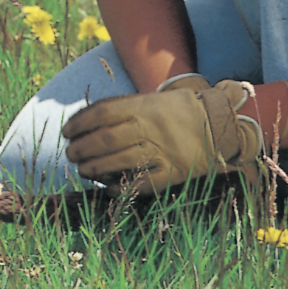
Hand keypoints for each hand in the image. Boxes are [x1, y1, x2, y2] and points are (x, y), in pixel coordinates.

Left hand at [63, 73, 262, 186]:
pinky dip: (122, 188)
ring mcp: (164, 151)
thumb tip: (86, 118)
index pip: (103, 113)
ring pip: (120, 161)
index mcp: (145, 106)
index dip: (80, 122)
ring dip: (95, 168)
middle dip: (82, 148)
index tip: (67, 132)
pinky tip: (107, 189)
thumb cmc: (178, 110)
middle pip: (107, 139)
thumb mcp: (153, 99)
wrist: (219, 124)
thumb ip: (124, 107)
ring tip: (82, 170)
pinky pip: (143, 183)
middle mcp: (152, 128)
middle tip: (70, 154)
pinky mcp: (174, 172)